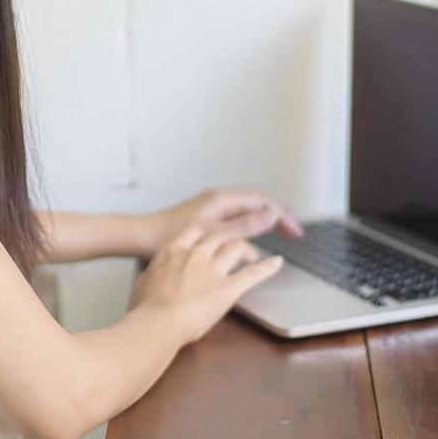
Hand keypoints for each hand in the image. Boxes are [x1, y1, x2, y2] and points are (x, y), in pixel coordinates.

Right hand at [130, 224, 285, 345]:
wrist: (159, 321)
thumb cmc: (146, 308)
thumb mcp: (141, 285)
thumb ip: (151, 276)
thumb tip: (149, 279)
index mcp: (172, 252)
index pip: (193, 231)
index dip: (202, 233)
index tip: (206, 237)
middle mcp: (195, 254)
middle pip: (217, 236)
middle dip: (226, 239)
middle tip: (231, 245)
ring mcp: (213, 269)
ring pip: (235, 247)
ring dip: (244, 249)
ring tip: (251, 254)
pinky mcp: (229, 287)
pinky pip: (253, 273)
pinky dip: (267, 267)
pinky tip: (277, 263)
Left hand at [136, 186, 301, 258]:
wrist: (142, 237)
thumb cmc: (172, 234)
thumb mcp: (215, 233)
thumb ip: (244, 224)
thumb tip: (272, 214)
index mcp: (222, 199)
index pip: (262, 201)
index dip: (282, 215)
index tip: (295, 232)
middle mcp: (217, 198)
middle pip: (256, 202)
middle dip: (276, 215)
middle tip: (293, 232)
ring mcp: (209, 206)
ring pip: (245, 210)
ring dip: (263, 220)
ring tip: (278, 232)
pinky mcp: (203, 216)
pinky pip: (233, 217)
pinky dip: (247, 225)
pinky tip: (249, 240)